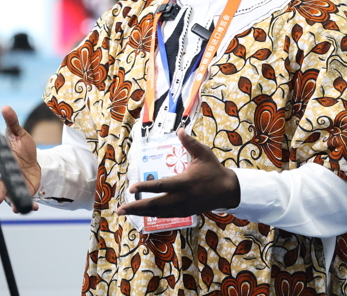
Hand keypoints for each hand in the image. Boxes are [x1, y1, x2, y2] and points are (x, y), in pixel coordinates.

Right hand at [0, 105, 40, 212]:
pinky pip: (24, 200)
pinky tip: (34, 209)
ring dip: (12, 203)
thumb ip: (12, 122)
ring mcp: (14, 186)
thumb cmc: (22, 146)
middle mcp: (6, 176)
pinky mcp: (24, 192)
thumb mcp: (20, 133)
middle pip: (0, 185)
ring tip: (16, 209)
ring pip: (10, 196)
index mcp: (4, 161)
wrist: (34, 160)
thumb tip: (5, 107)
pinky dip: (29, 206)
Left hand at [116, 128, 239, 217]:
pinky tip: (142, 213)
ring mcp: (182, 207)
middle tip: (119, 209)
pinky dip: (152, 214)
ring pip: (158, 212)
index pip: (160, 186)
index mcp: (184, 183)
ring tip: (125, 212)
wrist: (227, 190)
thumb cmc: (213, 170)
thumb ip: (190, 143)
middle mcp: (181, 198)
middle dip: (136, 207)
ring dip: (141, 212)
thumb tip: (179, 130)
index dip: (145, 188)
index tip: (131, 188)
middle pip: (155, 205)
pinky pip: (165, 215)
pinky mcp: (185, 212)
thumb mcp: (203, 153)